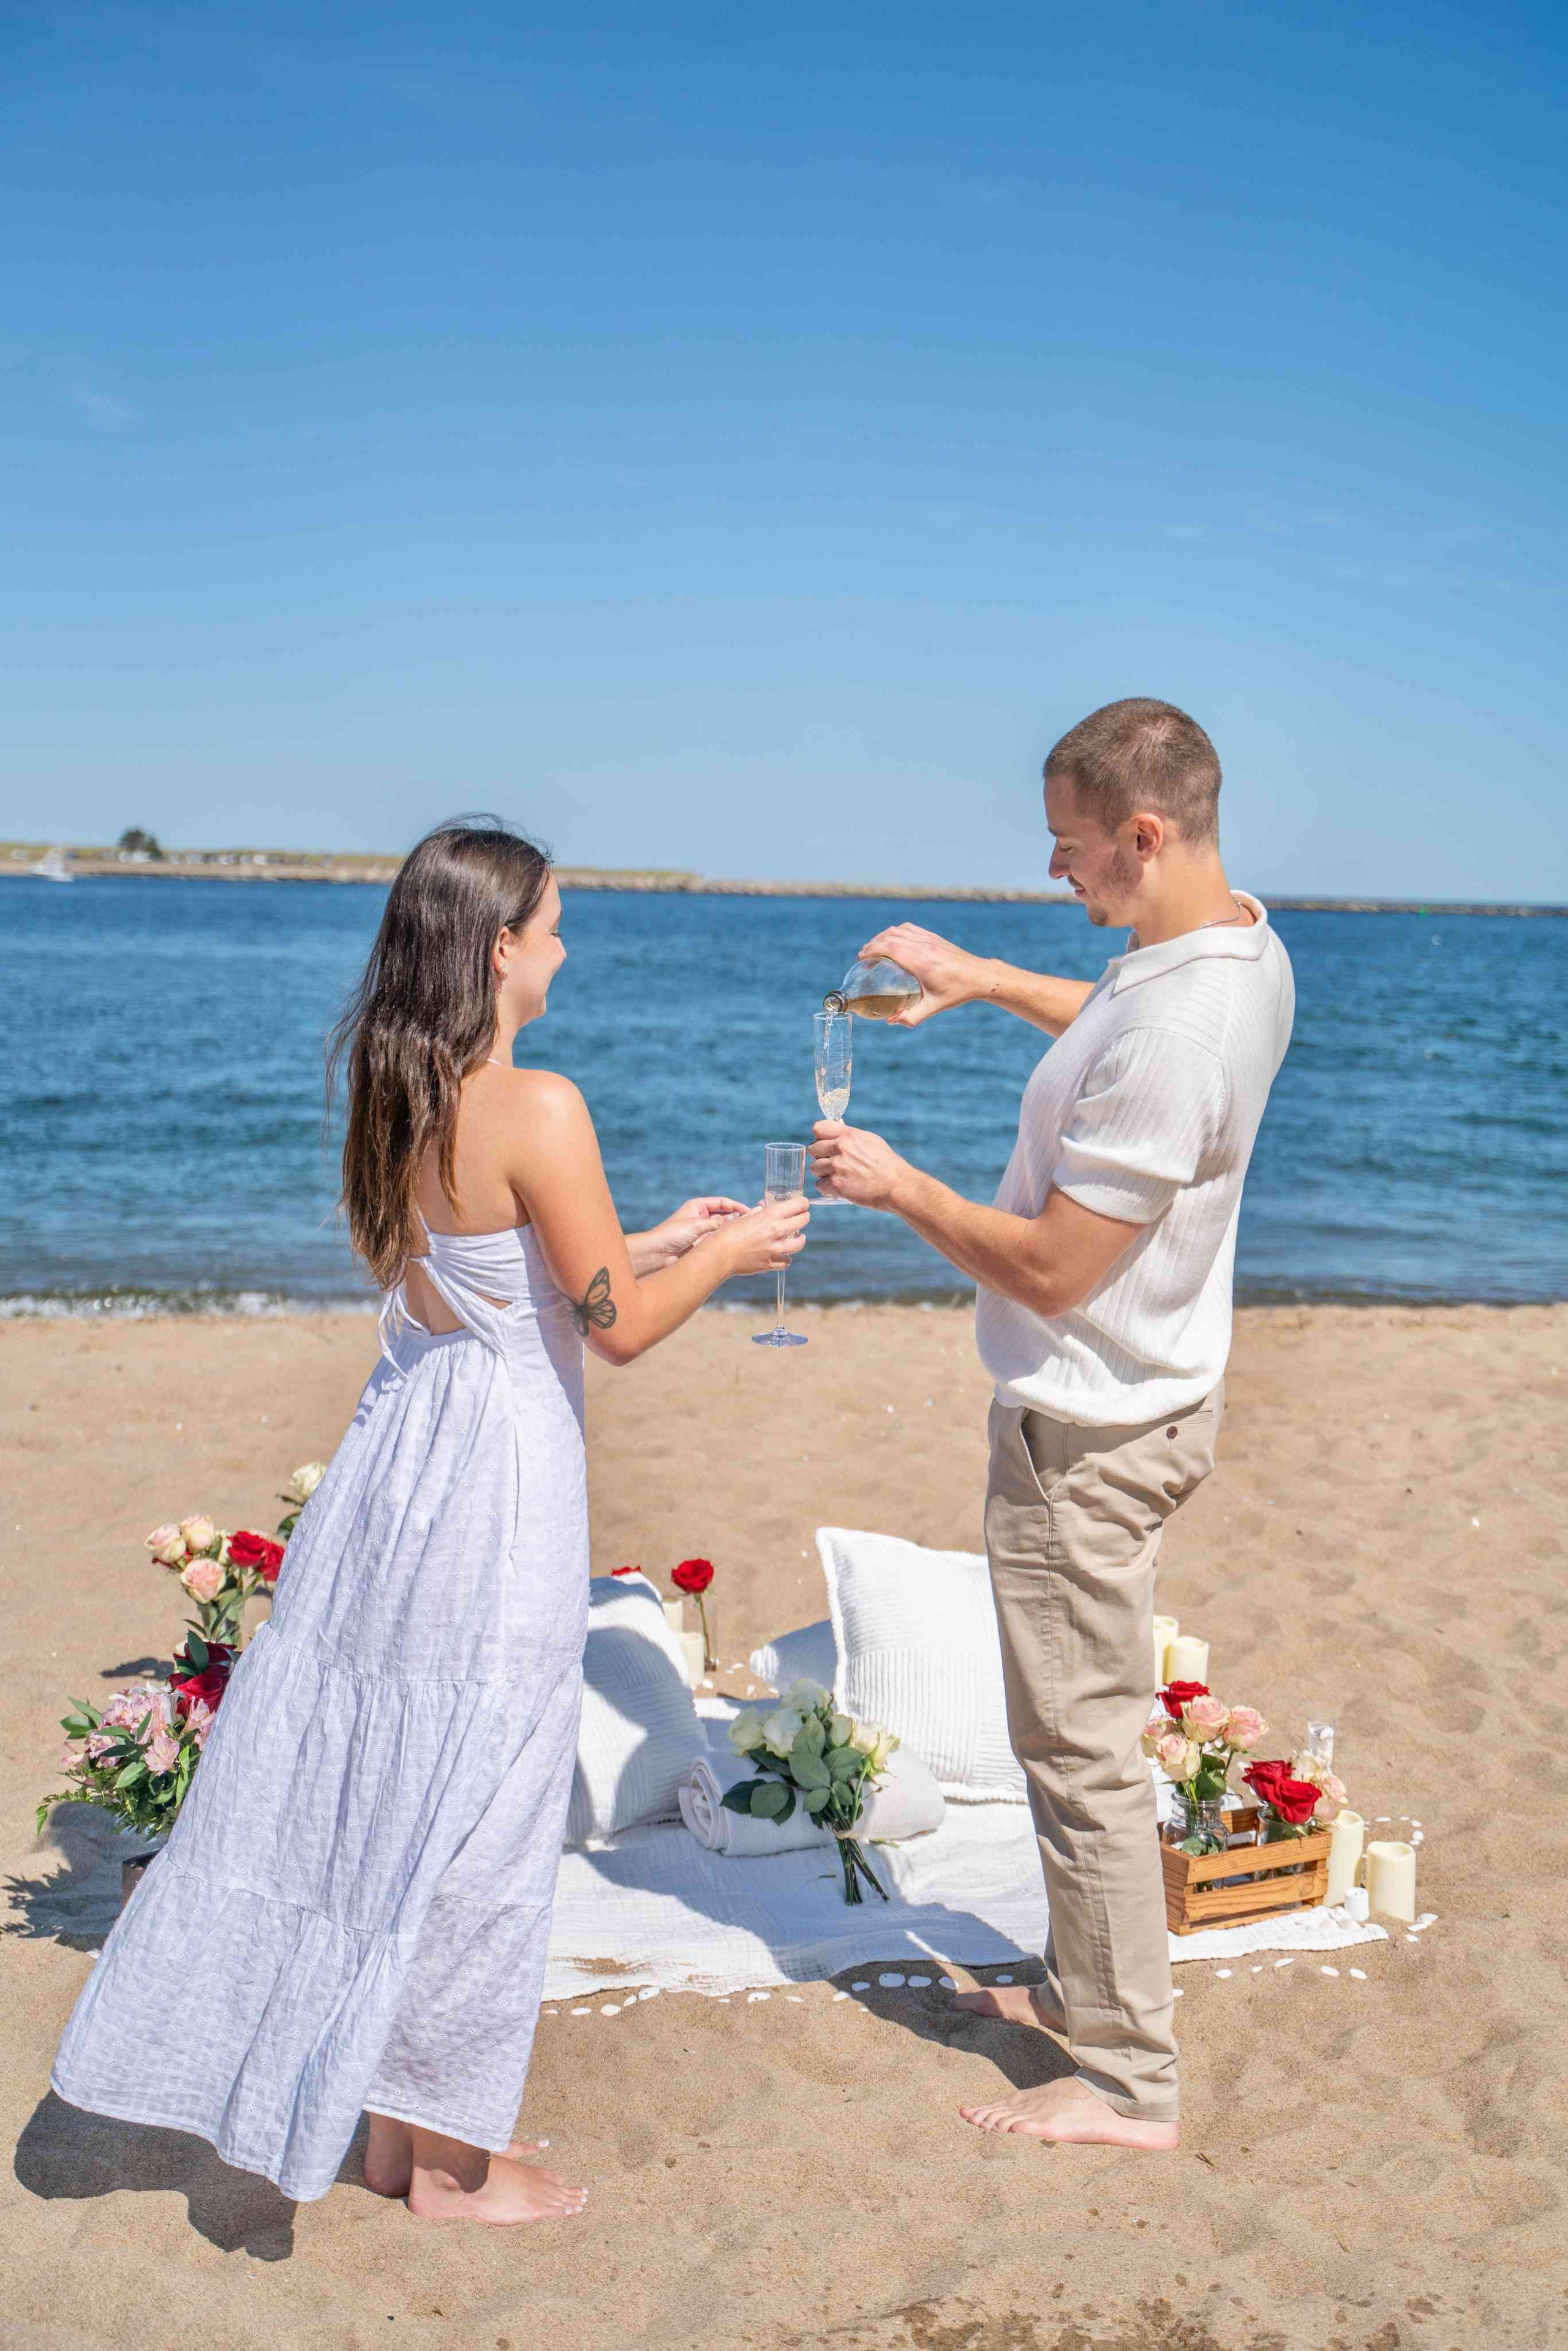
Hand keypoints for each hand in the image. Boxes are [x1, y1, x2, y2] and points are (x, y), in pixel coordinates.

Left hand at [637, 1196, 747, 1272]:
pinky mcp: (702, 1244)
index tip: (749, 1211)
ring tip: (747, 1233)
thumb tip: (737, 1219)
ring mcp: (702, 1231)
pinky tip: (736, 1243)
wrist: (657, 1254)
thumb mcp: (696, 1225)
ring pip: (722, 1228)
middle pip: (724, 1215)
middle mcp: (701, 1217)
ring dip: (733, 1230)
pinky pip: (718, 1240)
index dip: (736, 1206)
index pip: (722, 1203)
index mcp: (697, 1206)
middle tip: (752, 1222)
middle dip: (737, 1218)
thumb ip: (717, 1223)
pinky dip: (726, 1241)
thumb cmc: (671, 1235)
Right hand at [720, 1193, 810, 1277]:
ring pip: (800, 1243)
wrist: (720, 1255)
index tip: (803, 1204)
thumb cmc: (727, 1233)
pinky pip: (787, 1261)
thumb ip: (756, 1213)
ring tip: (798, 1238)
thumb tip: (763, 1208)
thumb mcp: (742, 1217)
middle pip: (803, 1221)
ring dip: (800, 1239)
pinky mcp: (771, 1263)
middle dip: (804, 1217)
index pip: (798, 1205)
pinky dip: (787, 1258)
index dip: (803, 1203)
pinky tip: (784, 1255)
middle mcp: (777, 1231)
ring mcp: (776, 1249)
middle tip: (802, 1217)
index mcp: (770, 1215)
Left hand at [809, 1121, 909, 1211]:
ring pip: (814, 1167)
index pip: (818, 1128)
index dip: (819, 1138)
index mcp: (849, 1135)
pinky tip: (838, 1188)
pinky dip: (827, 1188)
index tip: (825, 1145)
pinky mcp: (836, 1185)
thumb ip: (851, 1137)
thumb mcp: (871, 1141)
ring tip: (836, 1176)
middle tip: (832, 1164)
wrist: (897, 1186)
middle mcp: (841, 1148)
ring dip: (822, 1173)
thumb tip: (838, 1136)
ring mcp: (837, 1166)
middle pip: (813, 1148)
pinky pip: (819, 1185)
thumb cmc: (888, 1164)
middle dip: (820, 1157)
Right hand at [855, 922, 991, 1027]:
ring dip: (882, 936)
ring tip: (874, 948)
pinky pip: (909, 928)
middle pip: (890, 937)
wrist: (979, 976)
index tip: (861, 958)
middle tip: (863, 956)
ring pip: (898, 930)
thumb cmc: (956, 992)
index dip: (871, 950)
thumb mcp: (933, 1008)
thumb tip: (891, 1021)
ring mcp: (929, 939)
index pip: (889, 948)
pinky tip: (892, 940)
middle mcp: (923, 946)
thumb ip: (911, 1017)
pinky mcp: (934, 937)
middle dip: (872, 944)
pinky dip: (896, 932)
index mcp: (921, 962)